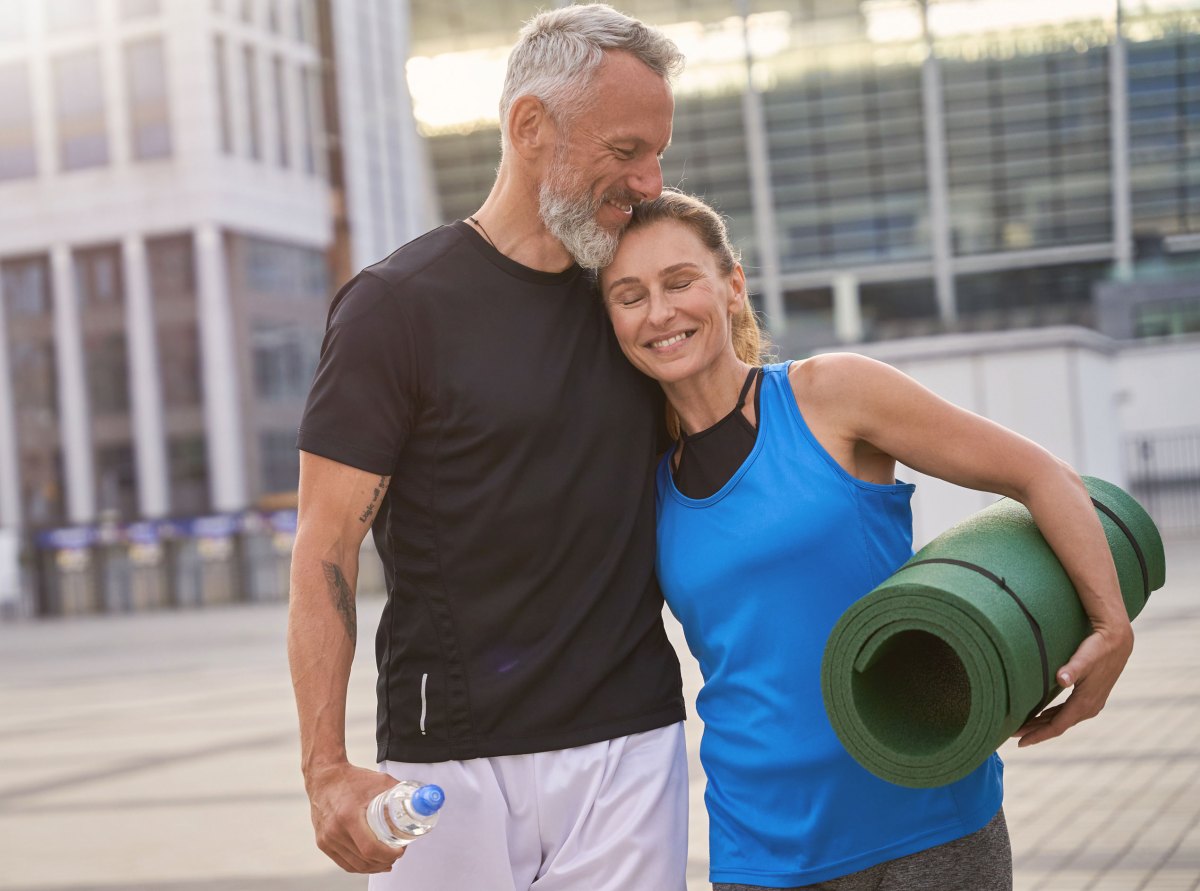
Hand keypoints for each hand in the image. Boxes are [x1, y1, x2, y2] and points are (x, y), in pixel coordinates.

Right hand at [305, 761, 404, 872]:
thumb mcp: (379, 781)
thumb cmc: (351, 778)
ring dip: (373, 867)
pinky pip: (343, 862)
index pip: (370, 848)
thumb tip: (420, 800)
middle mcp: (335, 831)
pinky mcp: (322, 842)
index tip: (400, 850)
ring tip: (386, 861)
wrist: (324, 777)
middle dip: (384, 861)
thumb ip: (400, 790)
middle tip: (397, 854)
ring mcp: (327, 839)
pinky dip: (359, 866)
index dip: (388, 854)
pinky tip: (370, 864)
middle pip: (364, 859)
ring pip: (354, 864)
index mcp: (348, 816)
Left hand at [1013, 622, 1133, 746]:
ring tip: (1024, 727)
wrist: (1118, 641)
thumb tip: (1062, 679)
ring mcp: (1092, 704)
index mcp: (1084, 703)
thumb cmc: (1098, 649)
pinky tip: (1043, 715)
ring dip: (1043, 724)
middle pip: (1057, 725)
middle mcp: (1089, 708)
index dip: (1038, 735)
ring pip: (1062, 720)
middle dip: (1036, 731)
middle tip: (1013, 734)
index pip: (1057, 726)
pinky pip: (1068, 712)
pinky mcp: (1091, 697)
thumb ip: (1072, 669)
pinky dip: (1053, 716)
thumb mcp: (1084, 658)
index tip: (1020, 742)